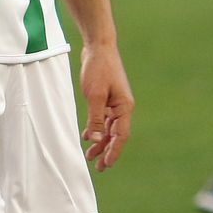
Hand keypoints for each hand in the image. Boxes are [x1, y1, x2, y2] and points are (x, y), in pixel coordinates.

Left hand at [79, 43, 132, 171]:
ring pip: (109, 127)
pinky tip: (88, 135)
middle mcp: (123, 107)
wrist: (98, 46)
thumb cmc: (98, 69)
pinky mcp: (107, 97)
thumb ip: (96, 118)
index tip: (106, 165)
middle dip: (107, 150)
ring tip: (90, 155)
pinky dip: (97, 127)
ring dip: (101, 141)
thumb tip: (97, 139)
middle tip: (97, 167)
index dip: (114, 152)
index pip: (121, 136)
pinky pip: (104, 118)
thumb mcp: (95, 95)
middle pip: (116, 134)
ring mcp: (115, 102)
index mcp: (125, 108)